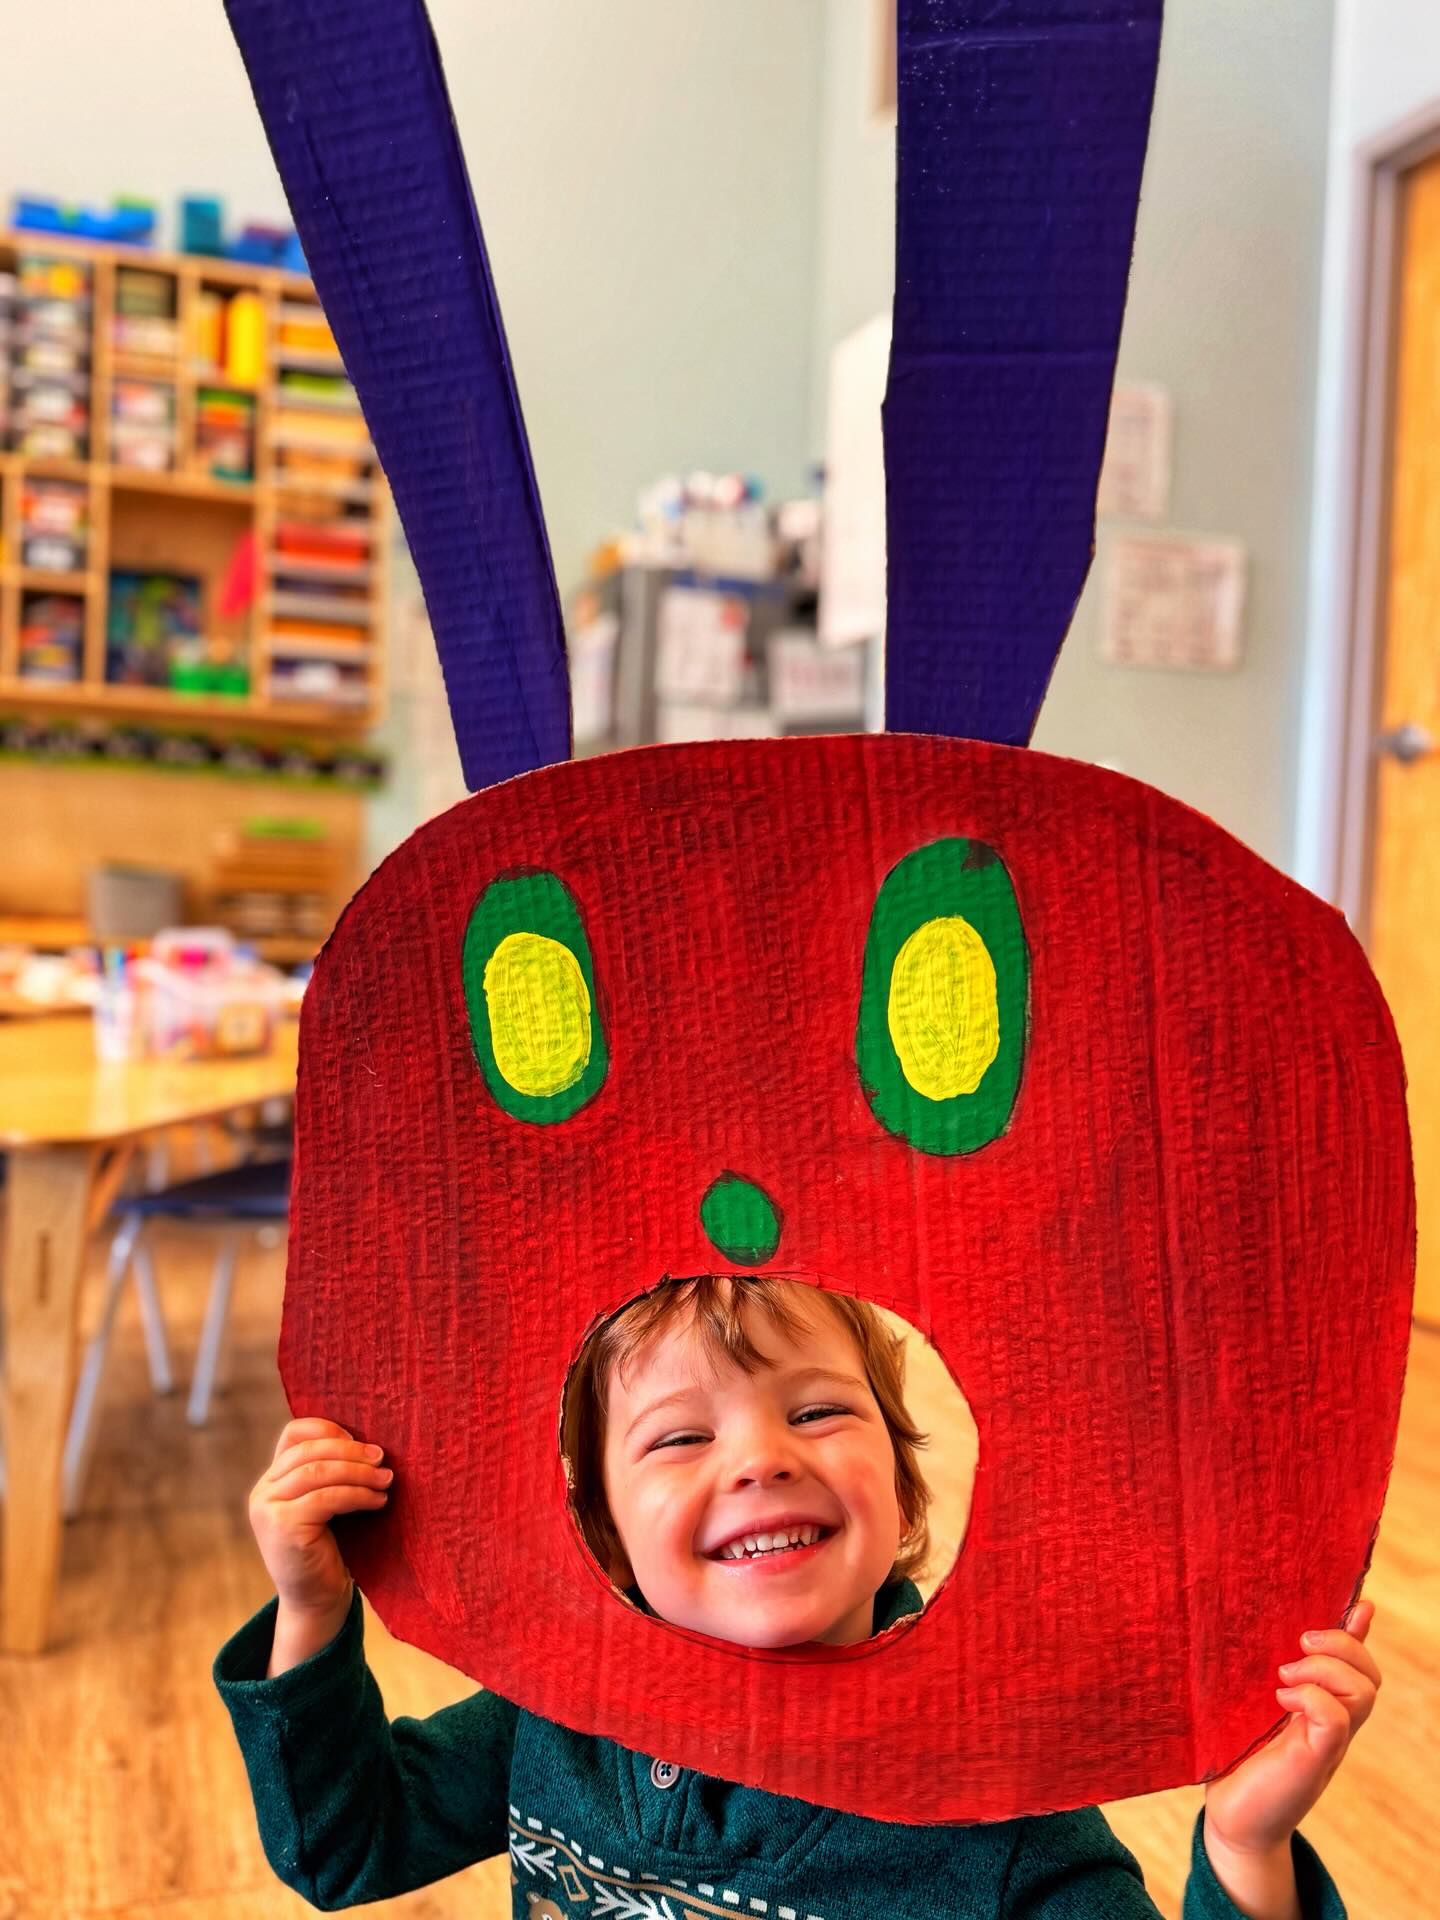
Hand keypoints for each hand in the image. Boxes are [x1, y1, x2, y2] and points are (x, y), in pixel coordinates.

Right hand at [249, 1416, 391, 1618]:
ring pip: (318, 1472)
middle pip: (308, 1451)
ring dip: (358, 1473)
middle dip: (350, 1450)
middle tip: (382, 1458)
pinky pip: (326, 1498)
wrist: (316, 1600)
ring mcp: (268, 1510)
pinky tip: (378, 1501)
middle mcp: (263, 1492)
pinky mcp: (283, 1527)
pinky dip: (357, 1495)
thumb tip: (369, 1442)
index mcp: (271, 1480)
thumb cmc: (329, 1548)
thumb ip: (329, 1474)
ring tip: (386, 1480)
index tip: (360, 1440)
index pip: (293, 1434)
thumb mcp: (324, 1504)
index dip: (328, 1429)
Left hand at [1204, 1599, 1379, 1889]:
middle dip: (1344, 1645)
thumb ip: (1266, 1673)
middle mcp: (1331, 1721)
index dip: (1360, 1632)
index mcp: (1319, 1704)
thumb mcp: (1250, 1703)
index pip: (1357, 1663)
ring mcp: (1327, 1741)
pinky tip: (1281, 1700)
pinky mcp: (1314, 1760)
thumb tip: (1281, 1634)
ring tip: (1284, 1676)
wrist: (1231, 1818)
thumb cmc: (1234, 1756)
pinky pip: (1337, 1720)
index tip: (1359, 1604)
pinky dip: (1315, 1699)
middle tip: (1300, 1642)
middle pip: (1370, 1674)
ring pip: (1363, 1692)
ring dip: (1327, 1670)